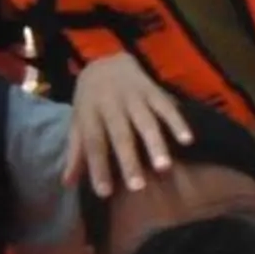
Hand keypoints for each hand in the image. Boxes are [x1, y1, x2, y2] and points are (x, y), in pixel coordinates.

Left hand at [64, 52, 193, 198]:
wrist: (105, 60)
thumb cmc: (91, 99)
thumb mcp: (78, 121)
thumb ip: (76, 152)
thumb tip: (67, 183)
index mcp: (89, 113)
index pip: (93, 143)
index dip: (98, 167)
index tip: (104, 193)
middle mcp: (111, 104)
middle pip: (120, 134)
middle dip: (129, 160)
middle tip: (138, 187)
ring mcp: (133, 96)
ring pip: (145, 121)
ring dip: (155, 143)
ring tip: (164, 167)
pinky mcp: (152, 89)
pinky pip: (166, 106)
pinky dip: (177, 122)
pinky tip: (187, 140)